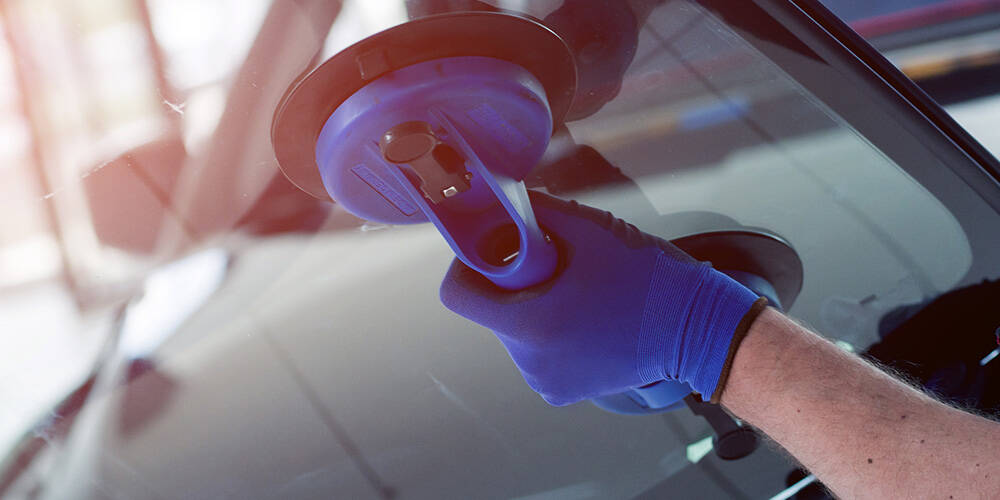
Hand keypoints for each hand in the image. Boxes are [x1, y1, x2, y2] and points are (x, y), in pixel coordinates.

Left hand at [440, 192, 765, 404]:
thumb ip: (532, 210)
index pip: (458, 296)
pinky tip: (585, 317)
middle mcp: (531, 362)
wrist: (697, 328)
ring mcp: (546, 381)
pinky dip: (550, 332)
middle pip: (490, 312)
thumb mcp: (587, 228)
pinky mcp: (562, 391)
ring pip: (514, 331)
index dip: (468, 266)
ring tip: (578, 293)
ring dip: (533, 308)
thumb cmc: (648, 276)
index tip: (494, 250)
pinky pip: (536, 352)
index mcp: (530, 325)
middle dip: (511, 285)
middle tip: (555, 266)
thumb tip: (497, 197)